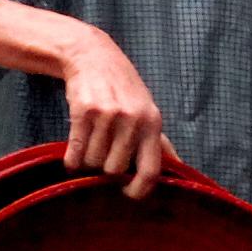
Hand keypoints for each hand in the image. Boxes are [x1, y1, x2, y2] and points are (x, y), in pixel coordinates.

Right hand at [59, 27, 169, 198]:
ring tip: (91, 146)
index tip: (128, 194)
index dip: (139, 190)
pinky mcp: (83, 111)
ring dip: (88, 162)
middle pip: (115, 170)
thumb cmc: (124, 90)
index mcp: (152, 124)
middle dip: (106, 171)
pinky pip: (75, 152)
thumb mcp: (148, 111)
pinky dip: (71, 160)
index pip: (151, 170)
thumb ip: (161, 142)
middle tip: (103, 158)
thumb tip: (180, 169)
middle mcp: (133, 120)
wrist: (93, 56)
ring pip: (94, 163)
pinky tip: (73, 155)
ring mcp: (108, 115)